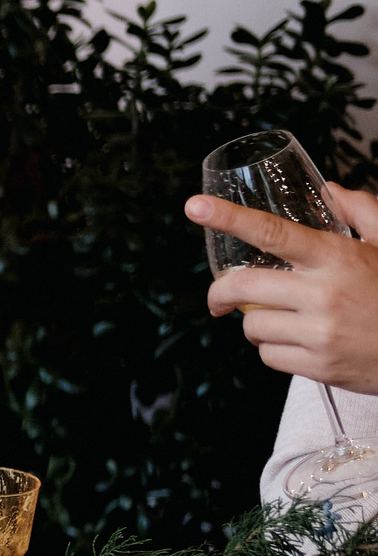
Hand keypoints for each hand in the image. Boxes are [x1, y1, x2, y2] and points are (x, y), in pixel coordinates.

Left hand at [192, 185, 377, 393]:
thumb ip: (363, 212)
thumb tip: (331, 190)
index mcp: (338, 257)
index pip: (272, 232)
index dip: (229, 218)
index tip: (195, 207)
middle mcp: (324, 293)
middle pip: (241, 287)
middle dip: (221, 293)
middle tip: (221, 298)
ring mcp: (320, 332)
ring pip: (251, 326)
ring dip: (256, 324)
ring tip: (282, 321)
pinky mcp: (319, 365)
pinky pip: (268, 356)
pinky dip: (275, 350)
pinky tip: (299, 343)